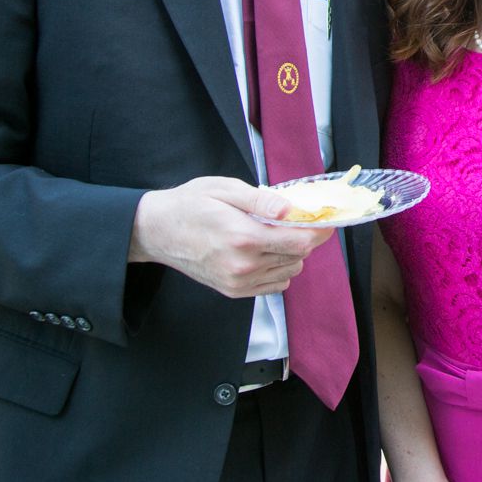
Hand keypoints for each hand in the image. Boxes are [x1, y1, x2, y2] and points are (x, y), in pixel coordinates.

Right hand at [127, 176, 331, 296]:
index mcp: (244, 237)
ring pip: (288, 272)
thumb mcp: (225, 190)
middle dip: (302, 239)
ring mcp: (238, 282)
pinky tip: (263, 252)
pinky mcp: (234, 291)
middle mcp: (244, 265)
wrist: (156, 231)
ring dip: (290, 254)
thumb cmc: (190, 204)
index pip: (299, 242)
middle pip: (298, 257)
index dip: (318, 231)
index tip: (325, 220)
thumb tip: (291, 210)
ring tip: (271, 235)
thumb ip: (262, 201)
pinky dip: (277, 269)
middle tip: (292, 221)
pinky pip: (274, 285)